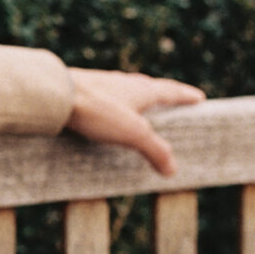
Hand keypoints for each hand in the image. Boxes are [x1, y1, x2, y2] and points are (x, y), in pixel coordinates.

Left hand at [61, 68, 204, 176]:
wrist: (55, 95)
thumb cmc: (97, 110)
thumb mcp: (133, 133)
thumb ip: (155, 150)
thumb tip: (173, 170)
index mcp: (142, 89)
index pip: (171, 91)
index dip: (185, 96)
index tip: (199, 98)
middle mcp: (123, 82)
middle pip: (148, 86)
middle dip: (161, 93)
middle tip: (170, 98)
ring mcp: (101, 84)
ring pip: (124, 89)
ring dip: (135, 96)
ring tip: (138, 106)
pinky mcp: (81, 91)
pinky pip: (103, 96)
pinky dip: (112, 102)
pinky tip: (103, 110)